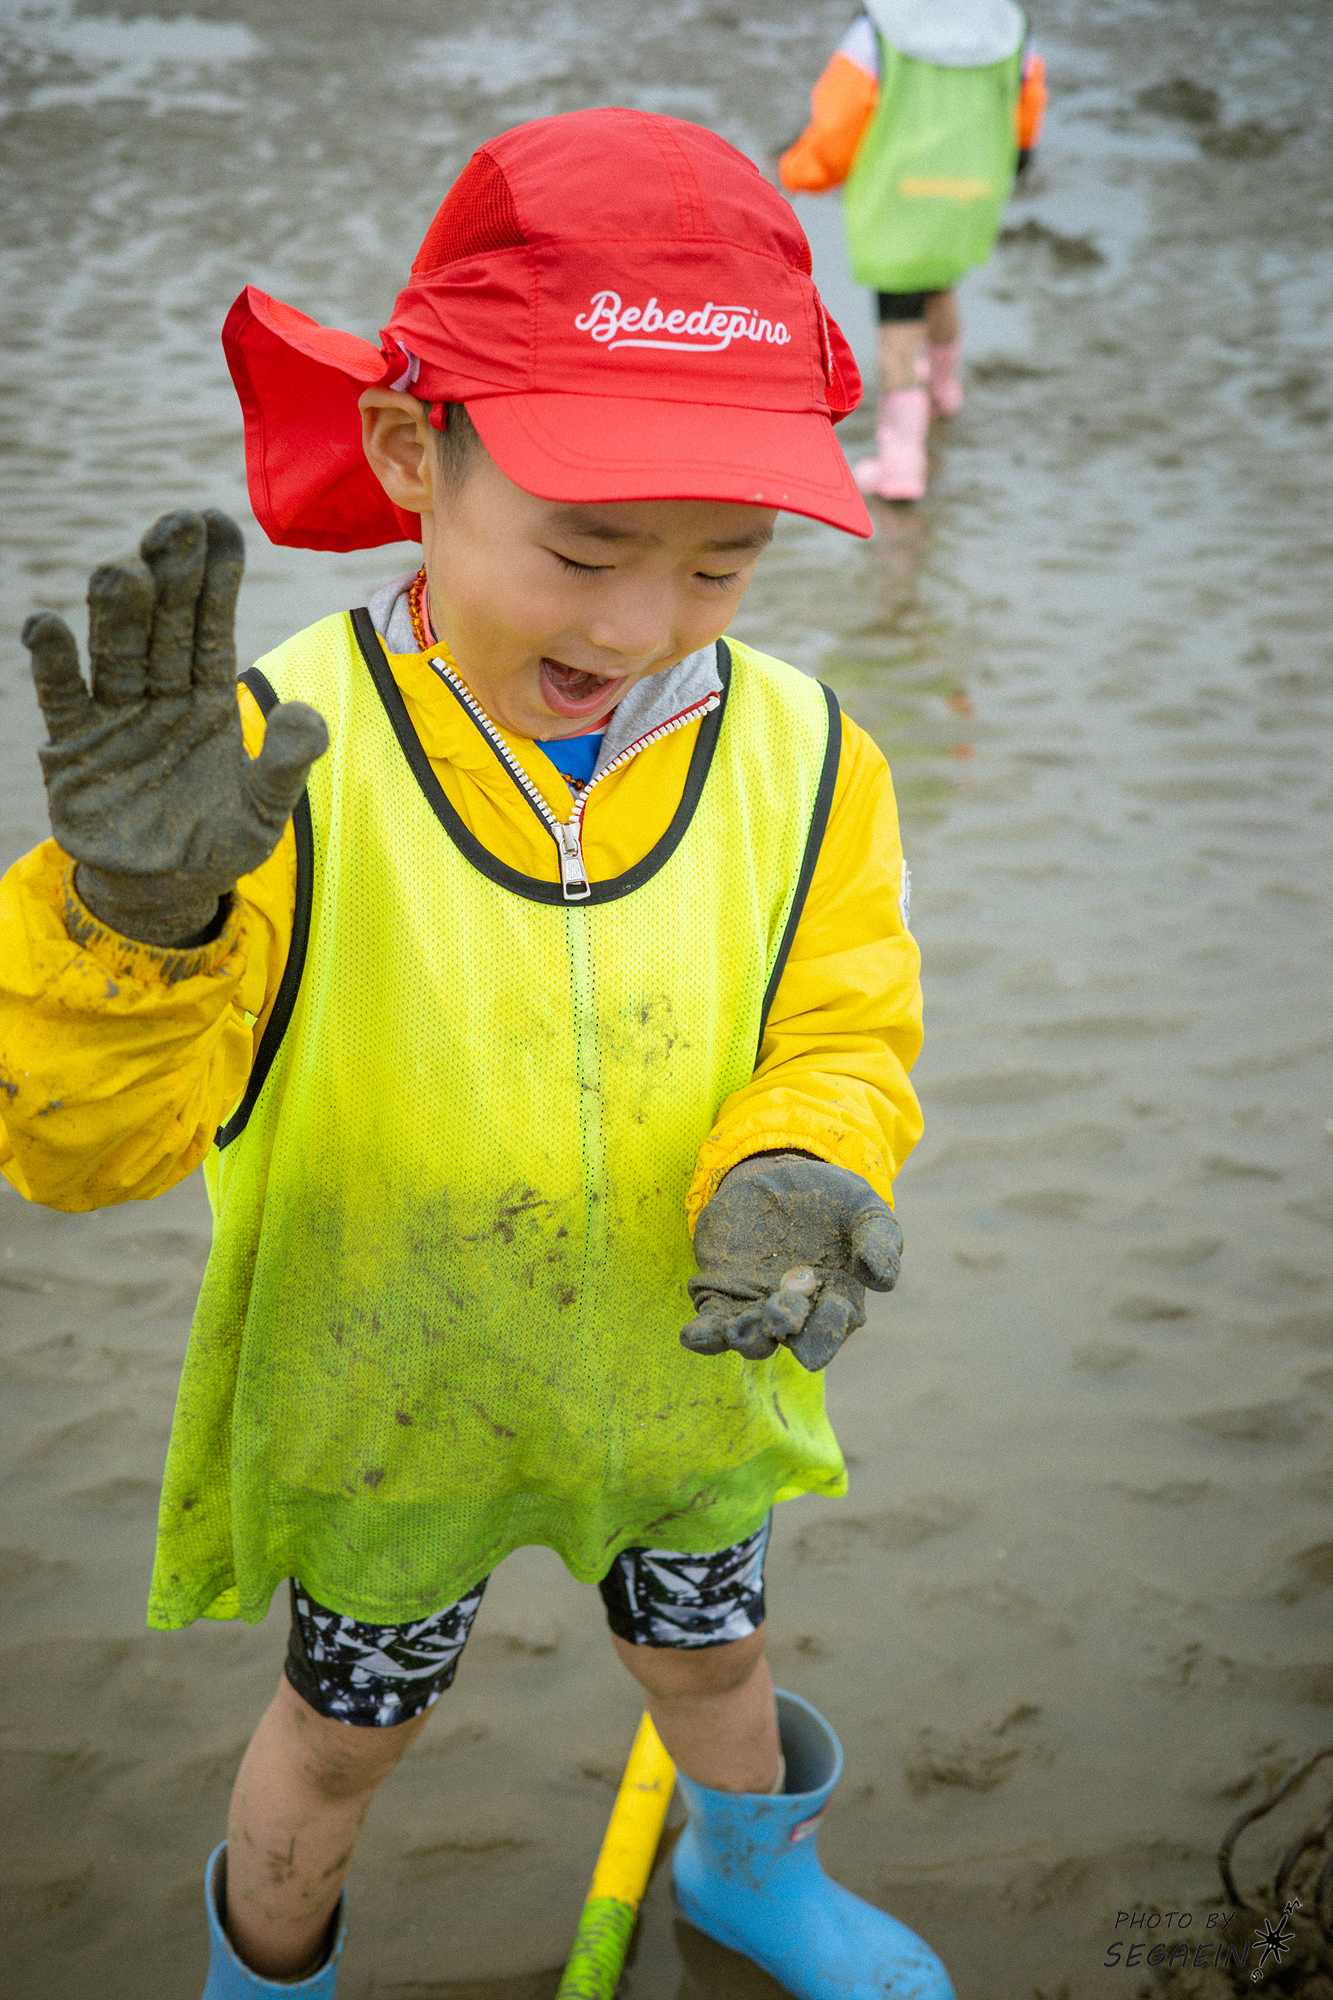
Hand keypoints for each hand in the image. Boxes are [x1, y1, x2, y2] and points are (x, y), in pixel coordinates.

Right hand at [23, 510, 327, 947]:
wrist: (160, 893)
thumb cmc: (216, 844)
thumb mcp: (264, 812)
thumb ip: (286, 765)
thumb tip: (307, 716)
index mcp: (209, 697)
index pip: (212, 626)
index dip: (216, 578)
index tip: (220, 525)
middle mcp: (161, 694)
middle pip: (163, 625)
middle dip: (170, 576)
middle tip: (176, 525)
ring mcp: (115, 715)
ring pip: (116, 651)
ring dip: (116, 612)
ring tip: (120, 572)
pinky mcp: (74, 746)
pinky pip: (63, 697)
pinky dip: (54, 664)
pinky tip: (46, 626)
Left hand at [680, 1154, 902, 1372]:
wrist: (782, 1176)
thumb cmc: (834, 1202)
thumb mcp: (865, 1212)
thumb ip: (879, 1243)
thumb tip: (884, 1281)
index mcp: (837, 1300)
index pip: (833, 1324)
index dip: (828, 1328)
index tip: (827, 1315)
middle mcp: (797, 1314)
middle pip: (791, 1336)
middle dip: (785, 1329)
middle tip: (779, 1316)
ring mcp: (757, 1306)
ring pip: (749, 1336)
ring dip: (743, 1337)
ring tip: (736, 1330)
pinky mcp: (722, 1294)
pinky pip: (711, 1323)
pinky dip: (703, 1334)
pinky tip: (692, 1335)